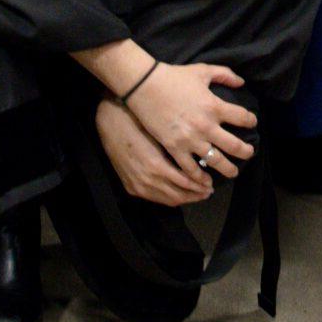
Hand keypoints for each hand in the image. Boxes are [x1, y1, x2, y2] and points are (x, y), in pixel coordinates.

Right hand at [95, 97, 210, 207]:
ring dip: (184, 198)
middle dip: (196, 194)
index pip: (185, 183)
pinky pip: (155, 198)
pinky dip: (169, 198)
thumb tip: (202, 154)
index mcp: (157, 165)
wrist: (110, 123)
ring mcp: (138, 185)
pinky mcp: (131, 187)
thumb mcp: (162, 134)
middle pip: (178, 195)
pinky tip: (178, 192)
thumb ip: (181, 149)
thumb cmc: (139, 122)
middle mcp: (147, 180)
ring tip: (197, 194)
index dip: (200, 184)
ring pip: (167, 200)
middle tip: (208, 190)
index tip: (211, 182)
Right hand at [122, 60, 256, 186]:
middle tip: (249, 154)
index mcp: (215, 106)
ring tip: (233, 172)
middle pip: (234, 145)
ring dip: (228, 169)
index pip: (242, 117)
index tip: (252, 123)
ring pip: (216, 161)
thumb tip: (241, 82)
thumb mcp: (202, 71)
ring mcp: (190, 139)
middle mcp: (206, 126)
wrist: (144, 86)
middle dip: (246, 152)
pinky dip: (200, 177)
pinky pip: (190, 168)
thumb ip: (224, 74)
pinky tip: (206, 181)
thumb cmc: (174, 77)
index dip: (251, 121)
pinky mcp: (175, 148)